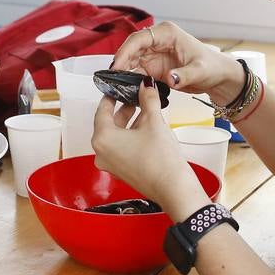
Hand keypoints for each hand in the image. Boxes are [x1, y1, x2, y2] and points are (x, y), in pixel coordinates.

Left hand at [91, 80, 204, 215]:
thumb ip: (148, 100)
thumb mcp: (154, 122)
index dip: (112, 97)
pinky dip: (130, 137)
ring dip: (129, 123)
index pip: (102, 110)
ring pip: (116, 136)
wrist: (172, 188)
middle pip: (108, 124)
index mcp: (103, 139)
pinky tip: (146, 129)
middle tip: (135, 98)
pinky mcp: (121, 171)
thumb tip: (146, 86)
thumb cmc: (160, 160)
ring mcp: (110, 164)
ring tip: (145, 111)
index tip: (118, 89)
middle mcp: (102, 153)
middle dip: (123, 110)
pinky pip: (121, 148)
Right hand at [111, 21, 245, 105]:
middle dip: (121, 62)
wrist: (218, 77)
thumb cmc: (212, 67)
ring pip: (131, 60)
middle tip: (112, 78)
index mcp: (167, 33)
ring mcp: (154, 54)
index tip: (118, 65)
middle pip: (131, 48)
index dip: (126, 51)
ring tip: (115, 85)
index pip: (139, 38)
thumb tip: (170, 78)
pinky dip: (130, 79)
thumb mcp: (200, 71)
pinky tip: (125, 88)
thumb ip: (184, 75)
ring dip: (123, 72)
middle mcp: (157, 41)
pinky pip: (136, 72)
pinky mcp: (153, 67)